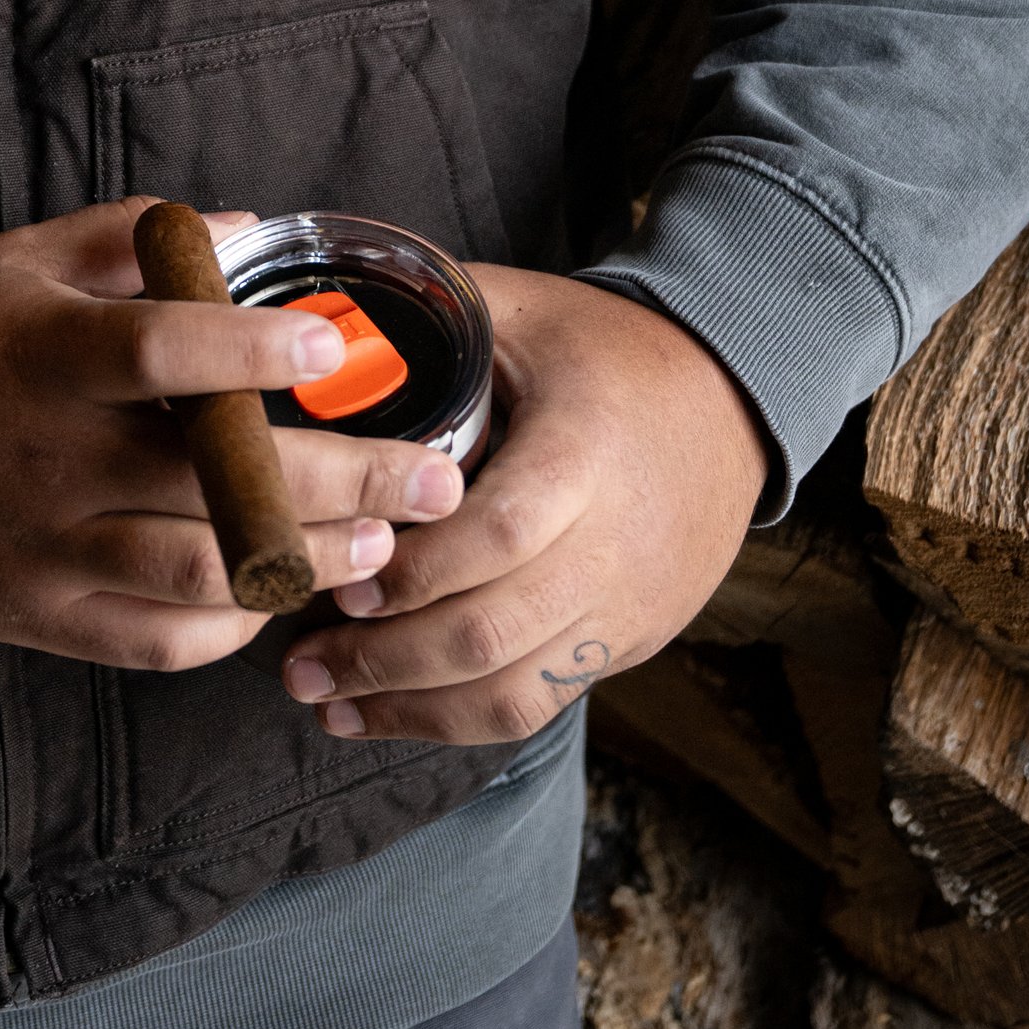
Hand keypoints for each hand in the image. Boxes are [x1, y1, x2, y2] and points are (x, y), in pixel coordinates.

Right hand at [0, 199, 473, 670]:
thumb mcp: (15, 260)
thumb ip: (132, 240)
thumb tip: (249, 227)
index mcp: (42, 356)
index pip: (159, 351)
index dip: (251, 349)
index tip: (336, 345)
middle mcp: (47, 458)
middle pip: (213, 483)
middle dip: (344, 485)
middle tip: (436, 482)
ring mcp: (42, 548)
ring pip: (200, 575)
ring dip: (307, 564)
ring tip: (383, 546)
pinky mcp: (36, 616)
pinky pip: (154, 641)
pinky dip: (230, 625)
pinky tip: (280, 593)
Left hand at [279, 270, 768, 743]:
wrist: (730, 400)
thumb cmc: (604, 348)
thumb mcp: (524, 308)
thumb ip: (429, 317)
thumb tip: (314, 328)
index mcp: (583, 454)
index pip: (499, 534)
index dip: (415, 570)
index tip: (340, 583)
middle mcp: (614, 545)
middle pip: (494, 631)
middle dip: (386, 660)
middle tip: (298, 664)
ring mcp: (627, 606)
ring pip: (515, 690)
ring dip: (412, 708)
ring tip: (326, 703)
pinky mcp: (628, 642)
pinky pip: (543, 702)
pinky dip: (462, 719)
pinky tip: (395, 713)